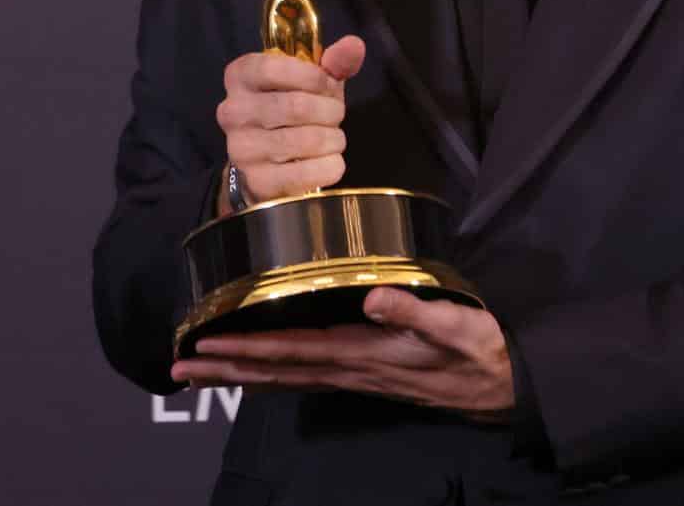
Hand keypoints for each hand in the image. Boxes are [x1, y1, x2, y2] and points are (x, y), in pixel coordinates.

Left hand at [171, 287, 515, 418]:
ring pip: (286, 377)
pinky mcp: (366, 373)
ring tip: (201, 373)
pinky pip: (306, 376)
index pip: (292, 352)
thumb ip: (415, 311)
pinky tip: (257, 373)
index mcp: (366, 354)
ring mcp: (357, 375)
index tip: (204, 348)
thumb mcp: (456, 326)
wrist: (505, 385)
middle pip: (276, 371)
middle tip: (178, 368)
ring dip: (241, 375)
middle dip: (226, 368)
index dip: (246, 350)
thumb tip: (375, 298)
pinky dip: (273, 374)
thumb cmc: (481, 351)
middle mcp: (352, 369)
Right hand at [218, 36, 364, 205]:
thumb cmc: (291, 109)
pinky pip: (306, 173)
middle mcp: (232, 111)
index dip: (313, 77)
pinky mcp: (256, 180)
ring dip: (333, 138)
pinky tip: (330, 160)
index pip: (273, 68)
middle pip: (296, 106)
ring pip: (305, 140)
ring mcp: (241, 148)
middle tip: (335, 114)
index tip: (329, 85)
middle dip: (330, 110)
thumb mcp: (310, 80)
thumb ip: (333, 62)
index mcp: (240, 76)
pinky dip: (330, 166)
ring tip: (334, 137)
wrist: (268, 160)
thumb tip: (354, 45)